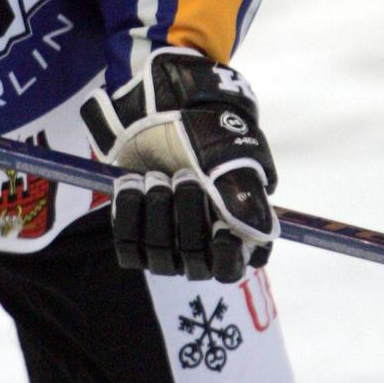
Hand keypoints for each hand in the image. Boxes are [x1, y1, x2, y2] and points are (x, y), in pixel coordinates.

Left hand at [81, 49, 276, 280]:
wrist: (164, 113)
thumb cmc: (208, 138)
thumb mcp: (233, 163)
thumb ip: (246, 202)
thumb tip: (255, 236)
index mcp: (236, 236)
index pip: (230, 269)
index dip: (223, 253)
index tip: (218, 224)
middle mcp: (202, 249)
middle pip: (193, 263)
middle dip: (186, 215)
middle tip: (182, 175)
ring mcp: (168, 247)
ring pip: (159, 257)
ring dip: (156, 210)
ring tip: (155, 175)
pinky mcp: (134, 237)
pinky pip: (128, 246)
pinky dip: (128, 213)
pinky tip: (132, 182)